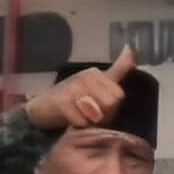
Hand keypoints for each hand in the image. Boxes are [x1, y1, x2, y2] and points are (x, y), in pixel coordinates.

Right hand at [25, 45, 139, 130]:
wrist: (43, 108)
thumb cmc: (75, 101)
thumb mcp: (99, 87)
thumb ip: (118, 71)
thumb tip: (130, 48)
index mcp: (97, 74)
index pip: (118, 95)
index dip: (111, 108)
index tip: (99, 109)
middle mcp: (86, 76)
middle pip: (110, 103)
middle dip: (102, 115)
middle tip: (88, 115)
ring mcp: (71, 86)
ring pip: (96, 111)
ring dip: (89, 121)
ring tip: (79, 116)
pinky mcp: (59, 100)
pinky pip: (80, 120)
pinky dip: (78, 125)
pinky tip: (70, 121)